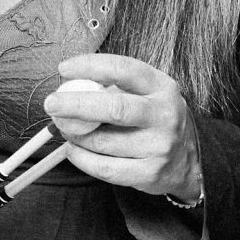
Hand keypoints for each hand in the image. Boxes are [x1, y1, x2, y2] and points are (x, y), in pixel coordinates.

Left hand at [44, 53, 203, 203]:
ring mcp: (159, 147)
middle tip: (52, 103)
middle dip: (76, 104)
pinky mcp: (150, 173)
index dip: (90, 66)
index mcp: (162, 87)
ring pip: (103, 142)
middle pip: (115, 108)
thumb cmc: (154, 119)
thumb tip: (68, 86)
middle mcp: (164, 115)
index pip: (124, 70)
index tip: (65, 69)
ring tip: (66, 129)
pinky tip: (73, 150)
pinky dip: (81, 158)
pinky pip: (104, 168)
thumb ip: (112, 87)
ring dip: (75, 135)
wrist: (187, 159)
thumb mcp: (146, 93)